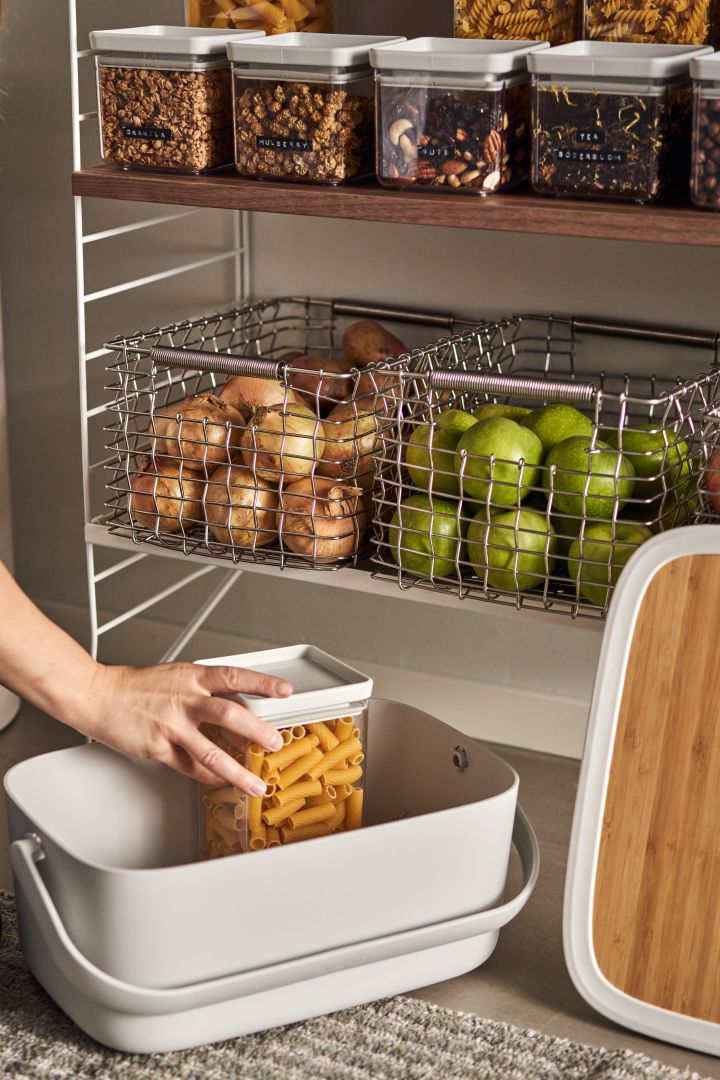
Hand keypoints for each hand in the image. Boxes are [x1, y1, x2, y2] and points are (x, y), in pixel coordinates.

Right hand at [75, 663, 291, 794]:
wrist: (99, 696)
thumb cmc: (138, 686)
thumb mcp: (177, 675)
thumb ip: (205, 688)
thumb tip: (237, 701)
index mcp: (191, 676)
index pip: (234, 676)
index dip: (262, 682)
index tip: (284, 690)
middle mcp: (184, 700)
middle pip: (229, 715)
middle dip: (257, 730)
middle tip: (275, 742)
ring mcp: (171, 726)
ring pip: (211, 751)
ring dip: (237, 771)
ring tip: (255, 784)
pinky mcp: (158, 748)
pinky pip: (189, 767)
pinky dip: (207, 776)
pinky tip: (220, 782)